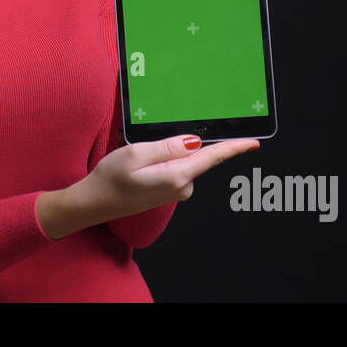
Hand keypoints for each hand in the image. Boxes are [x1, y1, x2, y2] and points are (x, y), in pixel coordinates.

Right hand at [76, 135, 259, 222]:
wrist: (94, 203)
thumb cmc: (110, 178)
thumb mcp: (136, 153)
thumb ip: (168, 147)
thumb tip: (194, 142)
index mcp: (176, 176)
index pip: (211, 158)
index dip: (233, 148)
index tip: (252, 143)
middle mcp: (181, 187)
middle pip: (196, 156)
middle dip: (180, 144)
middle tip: (148, 146)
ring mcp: (175, 192)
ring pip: (183, 161)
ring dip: (166, 153)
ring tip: (137, 158)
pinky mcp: (168, 192)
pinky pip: (175, 169)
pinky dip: (163, 162)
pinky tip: (141, 166)